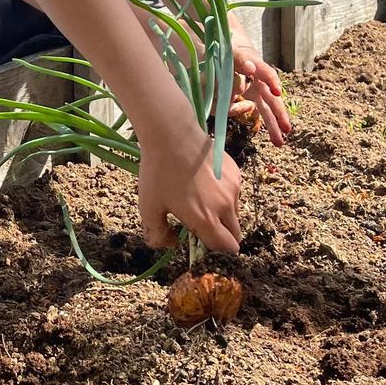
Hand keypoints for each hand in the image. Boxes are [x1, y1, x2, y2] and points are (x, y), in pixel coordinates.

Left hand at [135, 111, 241, 254]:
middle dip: (222, 235)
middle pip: (235, 234)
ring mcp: (234, 188)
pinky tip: (205, 182)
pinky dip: (224, 195)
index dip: (216, 250)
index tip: (202, 243)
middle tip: (201, 225)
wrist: (173, 134)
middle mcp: (225, 206)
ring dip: (222, 214)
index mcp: (206, 219)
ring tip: (199, 199)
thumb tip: (171, 244)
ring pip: (234, 213)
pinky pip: (234, 193)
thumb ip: (157, 235)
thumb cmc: (158, 172)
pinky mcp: (236, 172)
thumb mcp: (148, 208)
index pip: (226, 247)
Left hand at [231, 40, 290, 144]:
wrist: (226, 50)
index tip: (277, 90)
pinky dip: (262, 123)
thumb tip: (250, 66)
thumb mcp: (231, 51)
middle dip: (279, 114)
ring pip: (265, 110)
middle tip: (286, 129)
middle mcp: (259, 81)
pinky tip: (273, 135)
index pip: (267, 73)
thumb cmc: (229, 48)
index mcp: (256, 66)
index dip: (272, 80)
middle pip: (271, 98)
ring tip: (279, 142)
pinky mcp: (248, 98)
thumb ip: (239, 58)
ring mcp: (254, 91)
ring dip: (273, 125)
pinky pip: (254, 113)